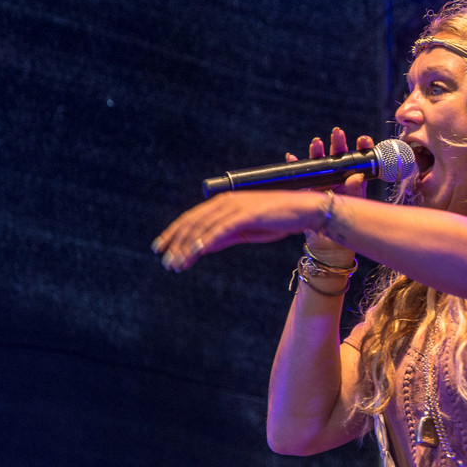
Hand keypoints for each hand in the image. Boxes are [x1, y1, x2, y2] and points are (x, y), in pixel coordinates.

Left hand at [152, 128, 371, 271]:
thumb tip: (204, 246)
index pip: (193, 218)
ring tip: (176, 264)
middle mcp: (226, 202)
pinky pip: (221, 229)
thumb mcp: (247, 231)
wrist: (305, 211)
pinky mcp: (247, 214)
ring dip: (188, 247)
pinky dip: (206, 240)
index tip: (161, 247)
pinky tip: (195, 252)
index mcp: (225, 203)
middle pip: (193, 222)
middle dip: (176, 242)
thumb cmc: (279, 220)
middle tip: (164, 260)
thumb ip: (226, 236)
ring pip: (204, 227)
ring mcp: (236, 207)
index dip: (175, 232)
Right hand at [303, 128, 370, 265]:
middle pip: (337, 157)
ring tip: (316, 143)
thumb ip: (355, 191)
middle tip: (338, 133)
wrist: (330, 241)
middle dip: (338, 144)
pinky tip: (292, 157)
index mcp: (351, 179)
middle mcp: (336, 177)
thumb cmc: (346, 221)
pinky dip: (295, 165)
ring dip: (316, 152)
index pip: (358, 160)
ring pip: (318, 163)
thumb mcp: (353, 205)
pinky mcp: (306, 189)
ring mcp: (320, 182)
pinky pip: (299, 175)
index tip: (364, 139)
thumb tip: (357, 177)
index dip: (361, 148)